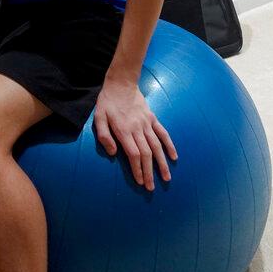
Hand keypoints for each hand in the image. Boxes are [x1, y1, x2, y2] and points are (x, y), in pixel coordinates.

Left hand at [94, 74, 176, 190]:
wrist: (121, 83)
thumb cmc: (107, 102)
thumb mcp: (99, 118)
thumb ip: (104, 136)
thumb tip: (114, 153)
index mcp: (124, 130)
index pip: (134, 154)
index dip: (138, 169)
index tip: (141, 181)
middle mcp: (138, 129)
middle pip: (146, 154)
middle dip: (149, 172)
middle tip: (152, 187)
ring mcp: (147, 123)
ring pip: (157, 146)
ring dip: (162, 163)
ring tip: (166, 178)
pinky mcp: (152, 118)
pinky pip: (163, 133)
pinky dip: (169, 145)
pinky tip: (174, 156)